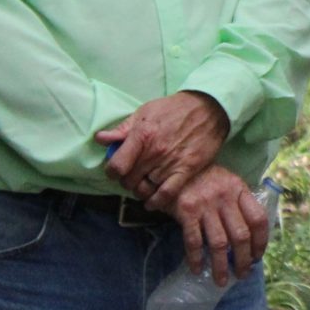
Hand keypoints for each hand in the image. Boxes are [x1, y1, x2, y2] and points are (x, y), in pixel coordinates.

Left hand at [98, 91, 229, 211]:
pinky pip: (167, 194)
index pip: (116, 166)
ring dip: (140, 189)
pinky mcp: (187, 169)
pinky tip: (151, 202)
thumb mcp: (145, 112)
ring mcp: (171, 162)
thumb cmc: (174, 108)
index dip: (111, 171)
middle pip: (129, 180)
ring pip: (145, 189)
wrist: (209, 107)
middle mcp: (155, 152)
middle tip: (131, 175)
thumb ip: (122, 129)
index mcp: (142, 135)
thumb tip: (100, 139)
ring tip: (142, 184)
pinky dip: (156, 202)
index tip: (115, 170)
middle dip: (126, 180)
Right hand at [172, 165, 269, 284]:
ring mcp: (206, 205)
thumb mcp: (228, 183)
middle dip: (244, 259)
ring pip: (219, 243)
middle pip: (241, 235)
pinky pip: (193, 241)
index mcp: (240, 189)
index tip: (258, 256)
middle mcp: (225, 198)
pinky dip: (196, 258)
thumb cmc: (205, 178)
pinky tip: (198, 269)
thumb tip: (251, 235)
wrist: (175, 167)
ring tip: (222, 280)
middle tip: (243, 274)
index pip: (258, 219)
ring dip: (221, 265)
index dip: (261, 241)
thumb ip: (239, 203)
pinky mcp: (186, 212)